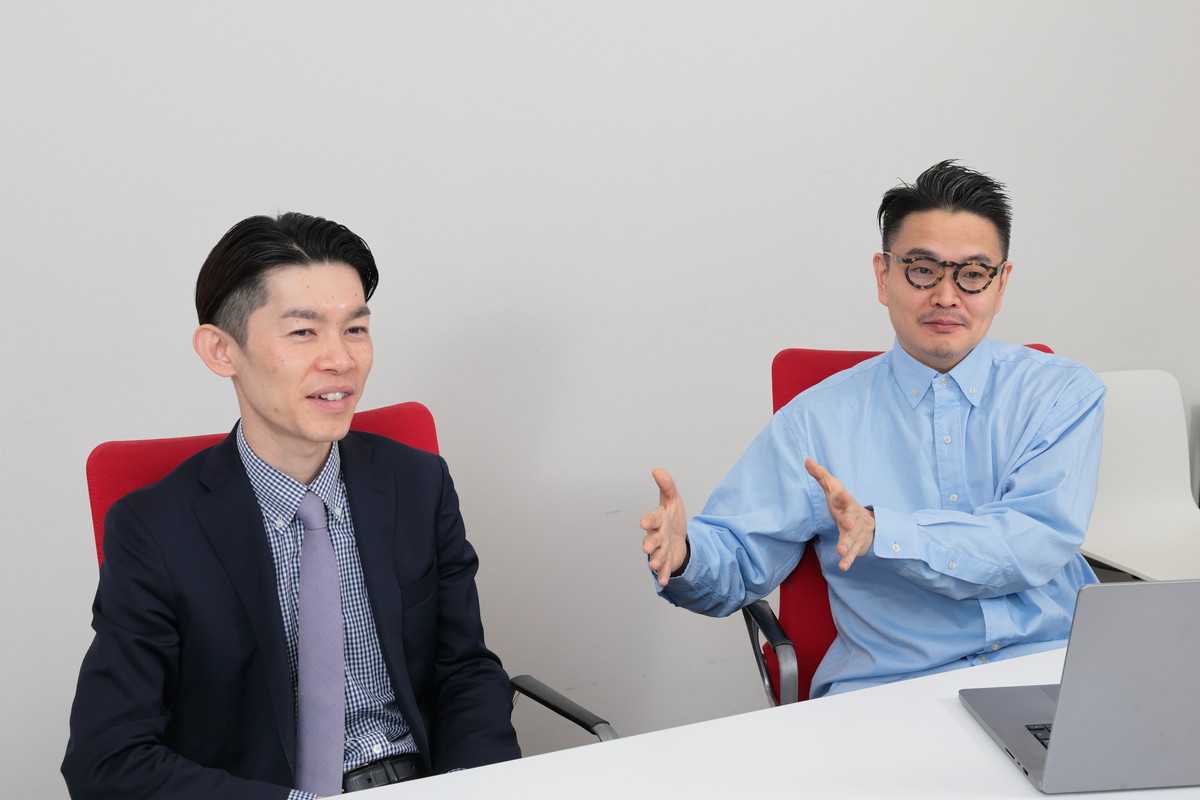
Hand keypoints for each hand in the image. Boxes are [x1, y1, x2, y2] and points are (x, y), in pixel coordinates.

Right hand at [640, 468, 688, 585]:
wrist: (678, 539)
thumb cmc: (672, 519)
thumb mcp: (673, 501)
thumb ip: (667, 486)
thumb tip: (657, 470)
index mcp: (658, 520)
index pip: (653, 519)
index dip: (649, 521)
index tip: (644, 523)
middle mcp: (657, 536)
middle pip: (652, 540)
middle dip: (650, 543)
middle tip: (646, 548)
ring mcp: (660, 550)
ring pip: (657, 555)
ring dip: (655, 560)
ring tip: (654, 565)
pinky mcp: (666, 562)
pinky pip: (664, 569)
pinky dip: (663, 575)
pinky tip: (663, 581)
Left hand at [805, 459, 874, 570]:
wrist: (869, 522)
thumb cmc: (844, 503)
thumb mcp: (833, 488)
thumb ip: (820, 476)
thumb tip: (806, 460)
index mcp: (845, 501)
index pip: (842, 496)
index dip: (841, 495)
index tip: (841, 494)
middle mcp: (852, 515)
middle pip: (851, 517)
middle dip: (849, 520)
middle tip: (846, 523)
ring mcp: (857, 531)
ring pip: (852, 537)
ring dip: (847, 544)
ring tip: (840, 551)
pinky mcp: (857, 544)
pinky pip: (852, 552)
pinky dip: (848, 559)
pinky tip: (843, 566)